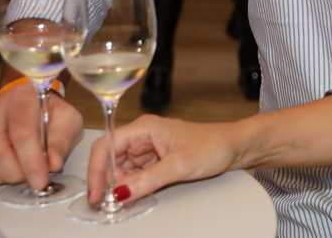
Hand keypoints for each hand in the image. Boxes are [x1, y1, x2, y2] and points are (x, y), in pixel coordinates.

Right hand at [0, 83, 83, 189]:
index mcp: (21, 98)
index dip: (31, 162)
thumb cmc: (48, 113)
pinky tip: (5, 168)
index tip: (40, 181)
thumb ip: (62, 140)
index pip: (21, 134)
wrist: (25, 104)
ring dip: (6, 176)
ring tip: (22, 168)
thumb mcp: (67, 120)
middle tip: (32, 177)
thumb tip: (53, 164)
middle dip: (17, 173)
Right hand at [87, 115, 243, 205]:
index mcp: (144, 128)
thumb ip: (148, 180)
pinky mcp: (157, 160)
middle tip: (108, 204)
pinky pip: (136, 175)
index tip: (97, 194)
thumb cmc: (213, 145)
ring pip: (122, 169)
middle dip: (107, 181)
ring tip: (124, 202)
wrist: (235, 147)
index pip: (106, 145)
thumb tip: (120, 193)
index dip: (96, 170)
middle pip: (110, 159)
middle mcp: (143, 136)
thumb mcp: (179, 165)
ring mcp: (149, 149)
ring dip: (120, 185)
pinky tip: (136, 196)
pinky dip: (133, 186)